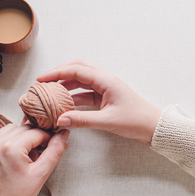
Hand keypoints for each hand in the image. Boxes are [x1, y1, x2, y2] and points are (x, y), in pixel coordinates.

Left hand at [0, 123, 68, 195]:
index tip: (52, 147)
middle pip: (24, 128)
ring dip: (21, 137)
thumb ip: (55, 151)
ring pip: (11, 129)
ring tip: (25, 155)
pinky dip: (9, 140)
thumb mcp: (41, 173)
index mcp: (12, 148)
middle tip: (39, 155)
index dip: (48, 138)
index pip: (37, 132)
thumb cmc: (19, 195)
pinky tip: (14, 155)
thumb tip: (64, 133)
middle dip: (35, 138)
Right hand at [36, 59, 160, 142]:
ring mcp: (105, 88)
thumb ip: (83, 120)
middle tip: (43, 81)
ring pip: (81, 80)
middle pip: (78, 68)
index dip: (57, 73)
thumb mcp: (107, 121)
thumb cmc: (135, 121)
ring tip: (49, 93)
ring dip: (65, 84)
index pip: (77, 70)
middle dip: (60, 73)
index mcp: (106, 80)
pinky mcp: (105, 98)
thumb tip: (60, 119)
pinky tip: (63, 104)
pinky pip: (85, 93)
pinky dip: (73, 96)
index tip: (41, 79)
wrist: (153, 127)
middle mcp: (105, 80)